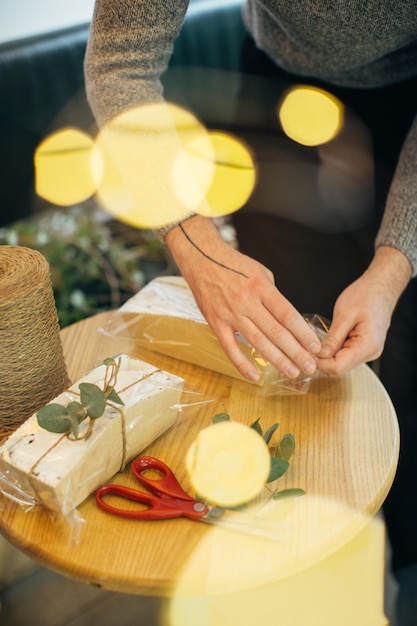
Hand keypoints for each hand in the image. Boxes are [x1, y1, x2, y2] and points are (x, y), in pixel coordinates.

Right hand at [166, 216, 321, 381]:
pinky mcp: (216, 323)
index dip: (303, 333)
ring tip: (292, 372)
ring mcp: (230, 315)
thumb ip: (273, 295)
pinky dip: (242, 364)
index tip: (315, 347)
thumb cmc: (234, 265)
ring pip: (258, 343)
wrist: (201, 259)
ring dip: (277, 360)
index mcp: (261, 288)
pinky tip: (255, 376)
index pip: (287, 315)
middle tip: (310, 367)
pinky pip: (230, 348)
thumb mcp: (261, 272)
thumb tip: (286, 317)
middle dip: (296, 352)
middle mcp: (247, 303)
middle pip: (276, 332)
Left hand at [317, 246, 411, 374]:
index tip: (305, 352)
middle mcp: (370, 352)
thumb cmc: (366, 295)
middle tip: (306, 346)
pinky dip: (334, 349)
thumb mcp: (344, 315)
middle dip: (321, 359)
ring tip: (315, 341)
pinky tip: (326, 339)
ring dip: (327, 354)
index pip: (337, 367)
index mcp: (367, 346)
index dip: (318, 362)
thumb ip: (332, 338)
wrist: (381, 286)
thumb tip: (319, 355)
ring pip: (341, 362)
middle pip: (339, 367)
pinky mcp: (364, 346)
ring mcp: (368, 351)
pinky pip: (345, 354)